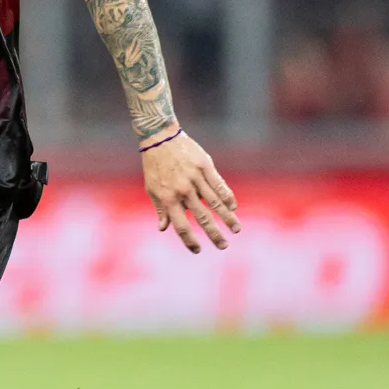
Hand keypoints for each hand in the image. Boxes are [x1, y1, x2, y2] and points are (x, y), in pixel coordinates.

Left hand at [142, 132, 238, 252]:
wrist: (160, 138)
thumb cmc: (154, 166)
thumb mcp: (152, 189)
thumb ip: (161, 209)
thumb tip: (163, 228)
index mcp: (168, 198)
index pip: (180, 226)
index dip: (189, 240)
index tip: (198, 250)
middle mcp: (183, 190)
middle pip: (201, 217)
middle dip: (214, 234)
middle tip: (223, 246)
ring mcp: (195, 178)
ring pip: (215, 202)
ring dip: (227, 218)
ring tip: (236, 230)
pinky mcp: (205, 166)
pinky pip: (219, 185)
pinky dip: (227, 197)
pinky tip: (233, 207)